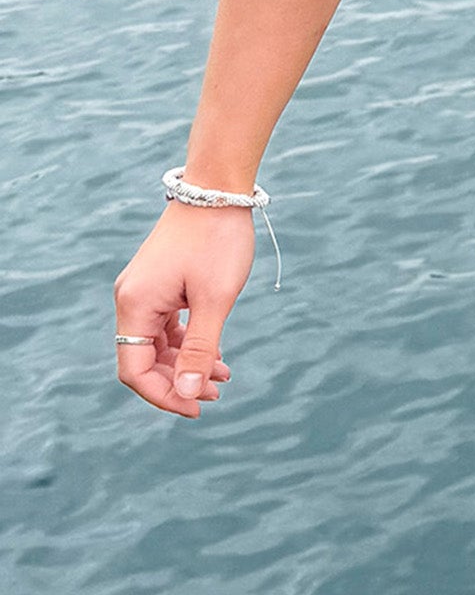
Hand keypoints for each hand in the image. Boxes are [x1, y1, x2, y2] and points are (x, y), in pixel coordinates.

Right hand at [112, 201, 252, 417]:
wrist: (220, 187)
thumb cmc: (218, 239)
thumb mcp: (214, 299)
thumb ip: (200, 348)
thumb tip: (187, 393)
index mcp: (135, 305)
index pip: (135, 371)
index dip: (164, 395)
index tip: (198, 406)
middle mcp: (132, 299)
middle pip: (145, 360)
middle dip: (179, 380)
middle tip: (217, 392)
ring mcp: (146, 289)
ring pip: (158, 344)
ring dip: (187, 362)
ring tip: (222, 377)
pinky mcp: (161, 281)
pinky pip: (167, 324)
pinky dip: (189, 340)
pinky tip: (216, 351)